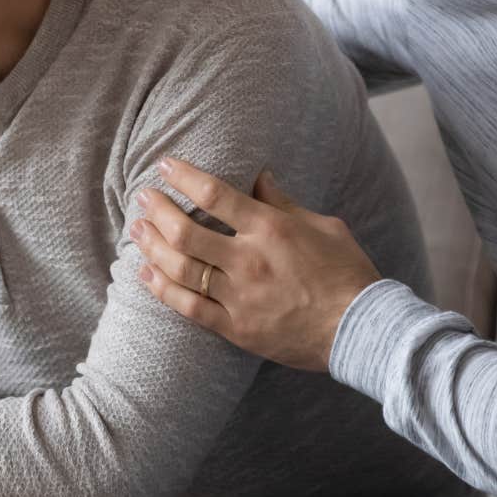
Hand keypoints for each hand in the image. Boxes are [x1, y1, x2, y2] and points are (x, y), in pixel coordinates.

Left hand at [130, 158, 381, 371]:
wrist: (360, 330)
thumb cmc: (348, 273)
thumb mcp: (323, 226)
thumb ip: (284, 203)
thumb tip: (260, 176)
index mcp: (270, 229)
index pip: (215, 195)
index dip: (184, 177)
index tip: (164, 165)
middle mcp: (248, 260)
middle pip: (185, 231)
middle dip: (157, 210)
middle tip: (142, 197)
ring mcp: (238, 296)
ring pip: (180, 268)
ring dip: (151, 246)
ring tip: (136, 230)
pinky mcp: (235, 328)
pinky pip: (188, 307)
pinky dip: (162, 289)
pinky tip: (145, 274)